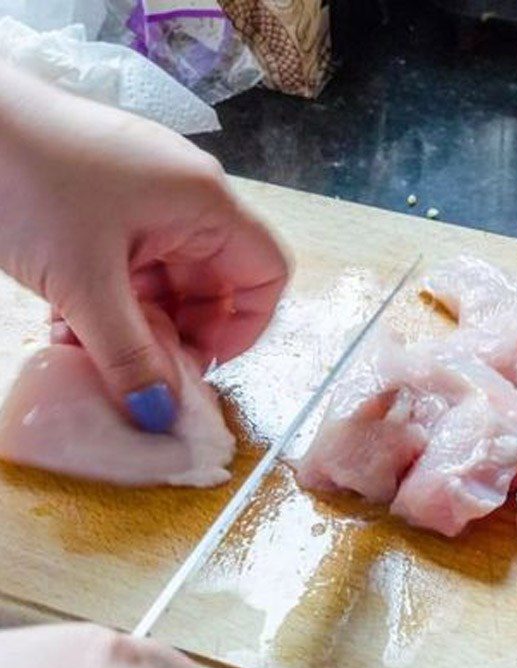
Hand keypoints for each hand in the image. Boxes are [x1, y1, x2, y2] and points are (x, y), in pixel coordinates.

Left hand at [0, 62, 288, 431]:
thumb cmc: (28, 182)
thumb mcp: (84, 285)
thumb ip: (128, 357)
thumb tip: (160, 415)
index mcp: (207, 203)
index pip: (267, 273)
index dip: (245, 327)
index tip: (201, 363)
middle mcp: (190, 198)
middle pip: (216, 284)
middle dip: (182, 334)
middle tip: (141, 370)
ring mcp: (150, 199)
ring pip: (171, 281)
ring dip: (141, 324)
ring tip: (93, 351)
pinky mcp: (114, 202)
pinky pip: (137, 265)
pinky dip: (115, 301)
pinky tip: (74, 325)